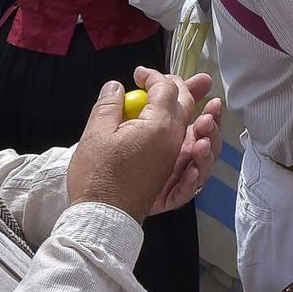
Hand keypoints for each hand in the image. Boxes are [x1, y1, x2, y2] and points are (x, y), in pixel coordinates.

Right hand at [67, 72, 218, 220]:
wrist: (103, 217)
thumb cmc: (97, 176)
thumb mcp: (96, 133)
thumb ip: (109, 105)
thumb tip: (115, 86)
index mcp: (158, 126)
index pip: (166, 89)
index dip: (153, 76)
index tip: (138, 75)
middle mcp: (174, 140)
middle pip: (185, 105)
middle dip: (180, 86)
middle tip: (170, 78)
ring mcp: (175, 157)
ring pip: (192, 128)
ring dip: (195, 112)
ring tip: (197, 103)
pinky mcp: (170, 172)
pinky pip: (187, 151)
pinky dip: (192, 142)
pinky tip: (194, 140)